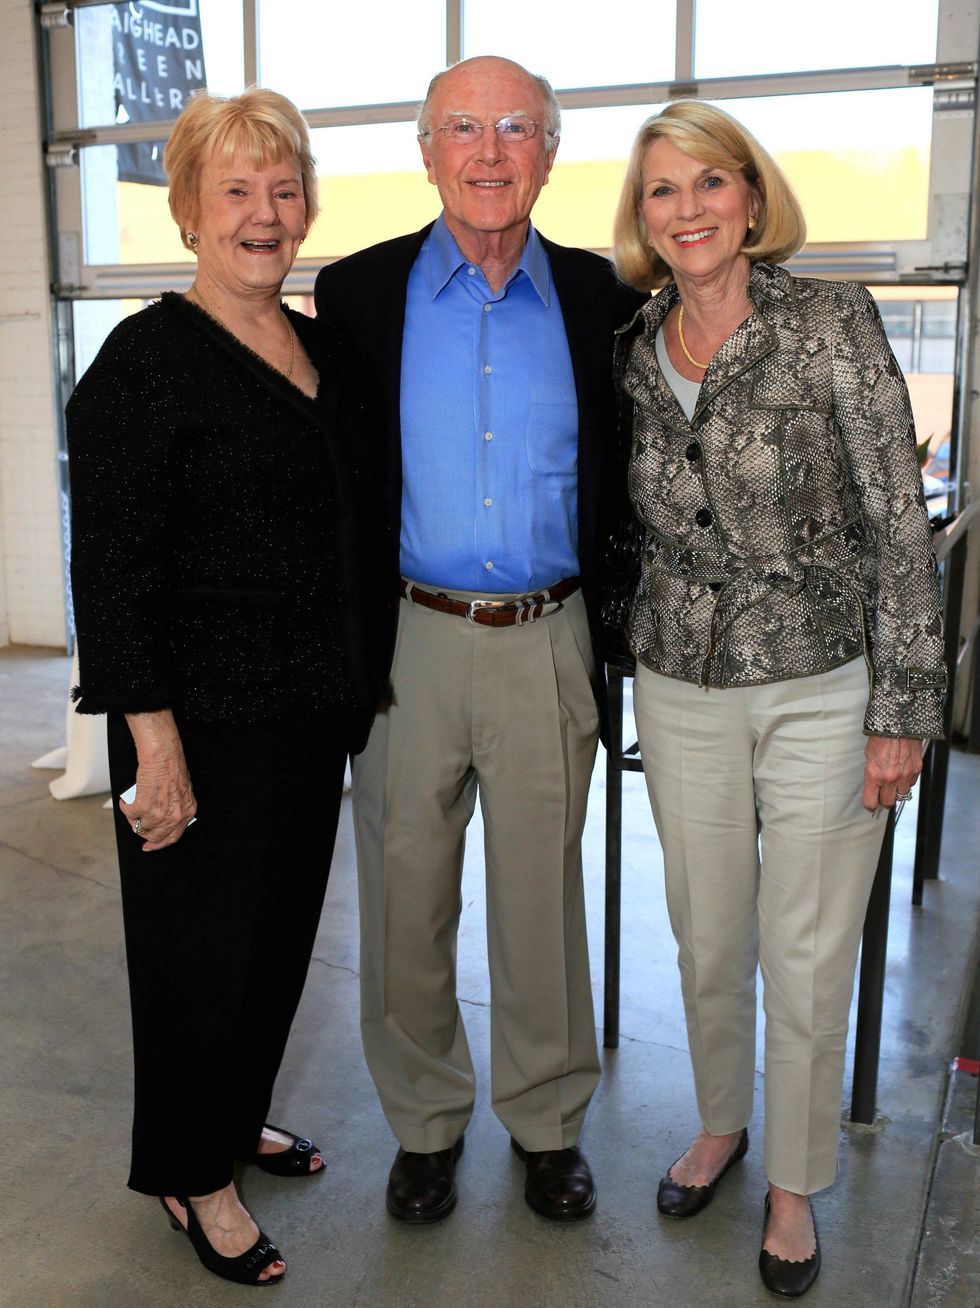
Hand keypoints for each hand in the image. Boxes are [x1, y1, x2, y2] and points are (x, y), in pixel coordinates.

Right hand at [120, 709, 196, 850]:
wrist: (163, 755)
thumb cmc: (172, 767)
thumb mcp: (182, 792)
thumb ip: (176, 807)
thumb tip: (162, 819)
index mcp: (187, 811)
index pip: (173, 837)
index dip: (159, 843)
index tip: (149, 845)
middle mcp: (175, 816)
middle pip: (156, 836)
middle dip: (144, 833)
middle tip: (136, 828)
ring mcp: (159, 814)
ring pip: (141, 827)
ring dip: (133, 819)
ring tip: (131, 808)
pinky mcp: (143, 808)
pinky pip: (130, 815)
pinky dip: (125, 808)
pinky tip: (126, 802)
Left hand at [862, 735, 922, 812]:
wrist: (898, 724)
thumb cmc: (881, 737)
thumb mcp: (869, 755)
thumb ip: (872, 773)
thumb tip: (874, 786)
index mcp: (874, 775)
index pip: (871, 802)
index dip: (870, 805)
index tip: (871, 804)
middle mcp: (889, 778)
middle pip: (888, 803)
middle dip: (884, 800)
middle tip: (882, 795)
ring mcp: (905, 775)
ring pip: (902, 795)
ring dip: (897, 791)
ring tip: (893, 782)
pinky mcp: (916, 770)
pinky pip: (912, 784)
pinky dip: (907, 781)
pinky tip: (903, 772)